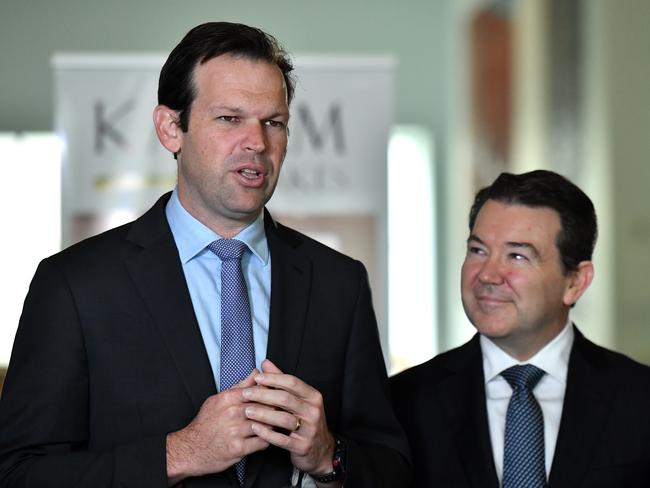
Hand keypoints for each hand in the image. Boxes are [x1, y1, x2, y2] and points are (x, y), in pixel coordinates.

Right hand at [166, 369, 269, 484]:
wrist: (190, 449)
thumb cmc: (205, 424)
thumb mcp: (218, 400)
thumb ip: (240, 386)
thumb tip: (256, 372)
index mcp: (229, 398)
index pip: (259, 391)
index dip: (271, 393)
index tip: (278, 396)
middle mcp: (233, 413)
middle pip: (266, 407)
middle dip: (276, 409)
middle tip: (283, 410)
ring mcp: (236, 431)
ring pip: (267, 424)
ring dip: (273, 425)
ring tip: (277, 424)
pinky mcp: (239, 448)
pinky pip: (263, 442)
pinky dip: (267, 440)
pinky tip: (267, 438)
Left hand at [242, 359, 335, 475]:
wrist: (320, 449)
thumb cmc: (305, 420)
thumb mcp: (298, 399)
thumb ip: (281, 380)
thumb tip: (266, 363)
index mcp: (313, 396)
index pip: (292, 382)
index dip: (273, 378)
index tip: (257, 377)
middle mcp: (313, 411)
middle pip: (286, 399)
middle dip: (263, 395)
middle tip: (246, 393)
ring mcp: (309, 429)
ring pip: (283, 419)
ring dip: (263, 414)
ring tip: (247, 410)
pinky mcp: (302, 446)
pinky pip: (281, 439)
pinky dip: (266, 433)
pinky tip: (254, 428)